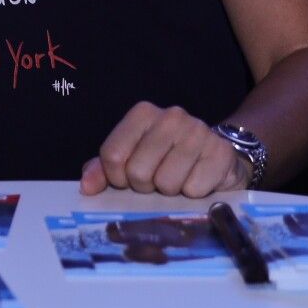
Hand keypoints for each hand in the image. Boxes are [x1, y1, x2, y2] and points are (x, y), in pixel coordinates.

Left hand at [79, 102, 249, 197]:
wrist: (214, 156)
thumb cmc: (166, 159)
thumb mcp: (130, 159)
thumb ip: (103, 169)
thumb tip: (87, 187)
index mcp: (143, 113)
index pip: (112, 156)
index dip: (117, 178)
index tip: (128, 180)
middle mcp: (171, 116)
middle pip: (137, 171)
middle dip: (145, 186)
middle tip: (157, 180)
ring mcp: (198, 132)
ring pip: (166, 183)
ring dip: (170, 191)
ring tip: (178, 180)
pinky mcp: (221, 152)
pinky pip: (194, 189)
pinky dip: (194, 194)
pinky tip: (198, 181)